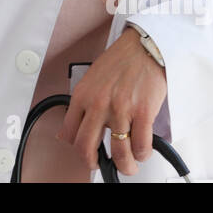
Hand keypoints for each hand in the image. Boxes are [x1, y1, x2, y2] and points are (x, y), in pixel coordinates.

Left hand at [54, 26, 166, 178]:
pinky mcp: (142, 112)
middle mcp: (98, 104)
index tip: (86, 153)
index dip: (77, 150)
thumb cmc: (120, 61)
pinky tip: (142, 150)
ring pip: (118, 153)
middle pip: (86, 148)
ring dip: (125, 165)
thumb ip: (81, 106)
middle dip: (94, 164)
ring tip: (129, 164)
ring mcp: (120, 109)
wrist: (144, 47)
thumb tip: (68, 132)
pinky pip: (140, 146)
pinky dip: (142, 154)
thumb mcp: (91, 80)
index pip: (69, 133)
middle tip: (102, 165)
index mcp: (82, 96)